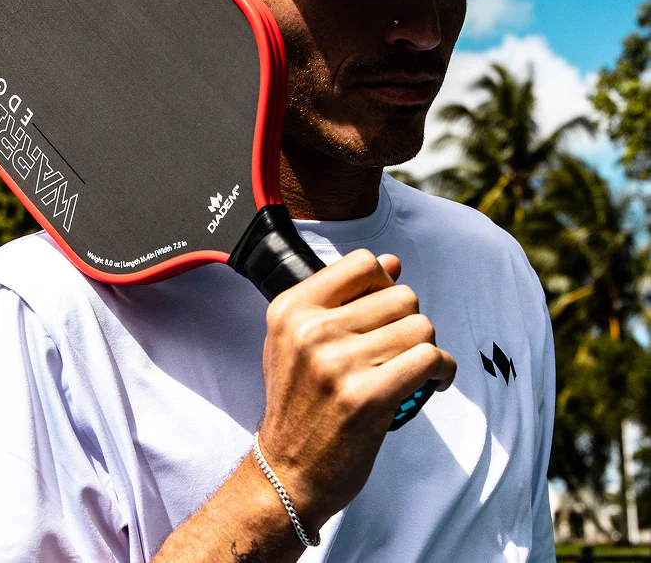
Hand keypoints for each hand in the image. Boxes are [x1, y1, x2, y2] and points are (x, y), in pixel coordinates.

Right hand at [257, 250, 455, 530]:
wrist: (288, 470)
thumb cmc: (298, 402)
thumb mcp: (296, 340)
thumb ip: (338, 298)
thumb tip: (391, 262)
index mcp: (291, 310)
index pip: (362, 263)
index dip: (384, 281)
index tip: (385, 309)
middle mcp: (311, 331)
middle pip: (400, 295)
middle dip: (410, 320)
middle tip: (401, 348)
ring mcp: (337, 364)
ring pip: (420, 326)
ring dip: (428, 347)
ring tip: (414, 367)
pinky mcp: (367, 398)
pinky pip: (430, 359)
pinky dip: (443, 370)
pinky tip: (434, 382)